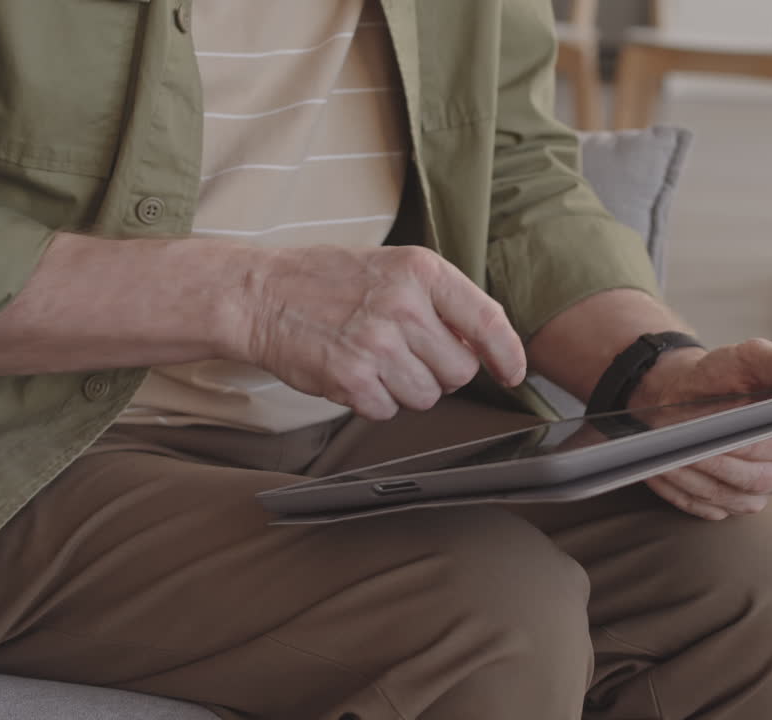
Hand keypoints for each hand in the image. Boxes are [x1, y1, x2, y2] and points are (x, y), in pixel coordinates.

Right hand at [235, 244, 526, 419]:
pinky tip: (352, 373)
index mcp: (421, 271)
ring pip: (426, 396)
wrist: (260, 295)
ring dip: (404, 389)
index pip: (487, 321)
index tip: (512, 372)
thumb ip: (440, 300)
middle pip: (460, 371)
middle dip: (440, 372)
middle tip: (406, 354)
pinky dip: (372, 401)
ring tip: (374, 360)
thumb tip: (485, 344)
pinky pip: (387, 411)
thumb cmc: (326, 280)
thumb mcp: (392, 267)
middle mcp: (404, 306)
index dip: (507, 354)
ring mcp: (378, 344)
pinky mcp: (352, 378)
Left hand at [630, 338, 771, 519]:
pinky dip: (681, 489)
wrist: (684, 395)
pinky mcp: (728, 507)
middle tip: (689, 444)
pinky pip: (704, 507)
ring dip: (697, 477)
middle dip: (722, 460)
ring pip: (730, 496)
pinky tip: (661, 470)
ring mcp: (759, 495)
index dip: (761, 442)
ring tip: (669, 455)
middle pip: (760, 477)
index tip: (730, 433)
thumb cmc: (724, 376)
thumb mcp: (752, 360)